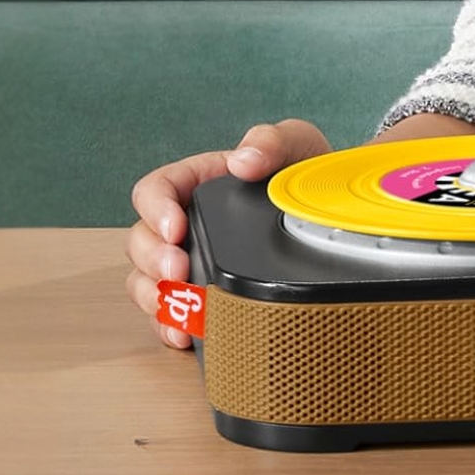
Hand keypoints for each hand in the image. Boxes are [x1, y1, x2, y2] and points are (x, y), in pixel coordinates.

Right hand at [125, 114, 474, 349]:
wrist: (333, 215)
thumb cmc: (304, 174)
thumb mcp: (295, 144)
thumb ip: (270, 141)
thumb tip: (244, 160)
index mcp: (197, 183)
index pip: (154, 191)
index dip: (155, 209)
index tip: (175, 226)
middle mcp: (188, 223)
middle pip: (142, 241)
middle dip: (153, 259)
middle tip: (178, 271)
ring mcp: (195, 259)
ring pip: (148, 280)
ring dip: (157, 296)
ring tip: (181, 307)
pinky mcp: (207, 292)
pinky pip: (173, 312)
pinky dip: (172, 324)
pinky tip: (186, 334)